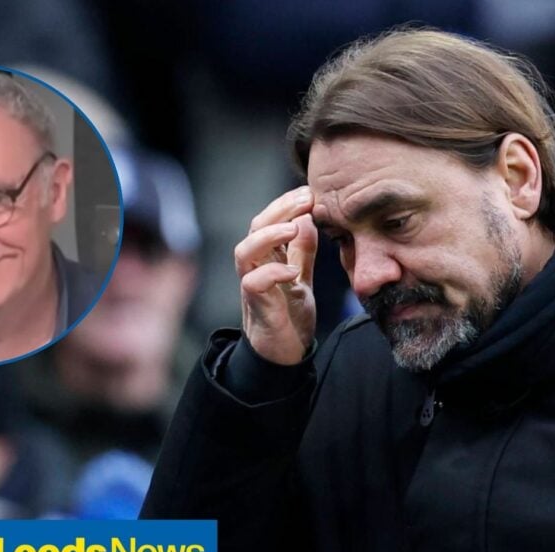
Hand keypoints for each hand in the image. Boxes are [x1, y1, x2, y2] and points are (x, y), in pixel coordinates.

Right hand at [234, 186, 317, 364]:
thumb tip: (308, 218)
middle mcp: (255, 267)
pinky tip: (293, 271)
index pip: (269, 220)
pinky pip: (253, 283)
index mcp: (267, 257)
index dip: (286, 204)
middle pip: (255, 227)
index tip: (310, 193)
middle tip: (306, 199)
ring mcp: (252, 285)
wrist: (284, 354)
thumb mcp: (302, 277)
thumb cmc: (288, 315)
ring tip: (295, 227)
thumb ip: (303, 251)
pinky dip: (272, 272)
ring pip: (244, 251)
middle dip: (280, 209)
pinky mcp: (257, 306)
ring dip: (269, 235)